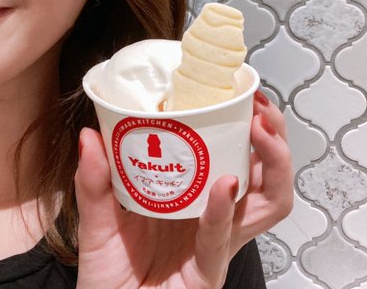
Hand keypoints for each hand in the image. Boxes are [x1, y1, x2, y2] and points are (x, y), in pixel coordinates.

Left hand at [74, 91, 292, 287]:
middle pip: (267, 178)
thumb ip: (95, 181)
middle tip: (261, 110)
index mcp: (195, 200)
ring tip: (259, 133)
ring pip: (266, 205)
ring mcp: (215, 245)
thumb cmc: (110, 274)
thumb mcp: (99, 220)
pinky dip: (223, 211)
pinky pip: (221, 240)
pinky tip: (225, 186)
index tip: (241, 95)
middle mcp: (214, 219)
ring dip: (271, 164)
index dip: (250, 127)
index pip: (238, 158)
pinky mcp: (206, 273)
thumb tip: (90, 135)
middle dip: (276, 142)